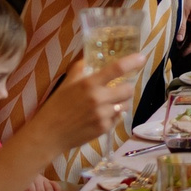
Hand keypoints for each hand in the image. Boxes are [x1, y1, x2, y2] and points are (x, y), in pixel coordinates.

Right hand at [28, 47, 144, 151]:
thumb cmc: (56, 106)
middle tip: (120, 87)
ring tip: (110, 102)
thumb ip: (80, 69)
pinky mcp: (104, 129)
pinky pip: (118, 118)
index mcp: (89, 84)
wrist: (49, 133)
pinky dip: (114, 114)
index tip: (141, 57)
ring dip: (121, 102)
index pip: (117, 69)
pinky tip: (103, 114)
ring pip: (125, 105)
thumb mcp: (66, 83)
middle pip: (128, 89)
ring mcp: (103, 115)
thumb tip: (90, 56)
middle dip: (126, 87)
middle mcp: (98, 99)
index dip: (132, 62)